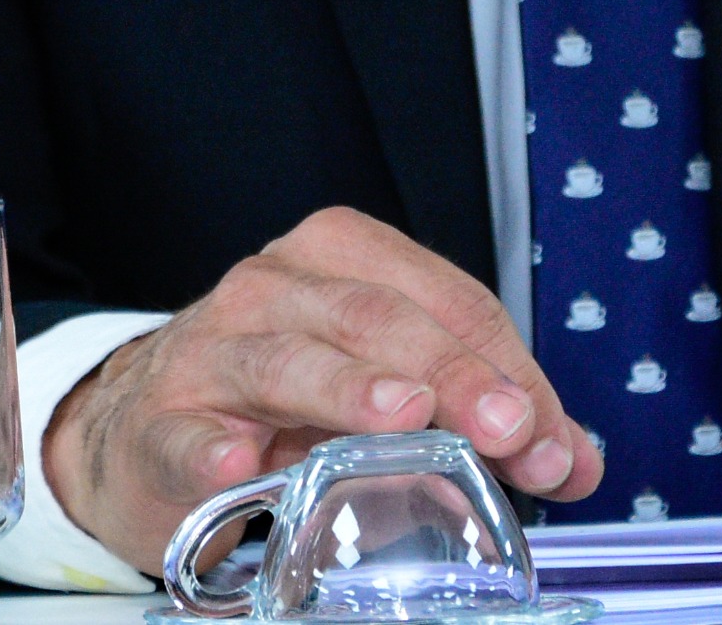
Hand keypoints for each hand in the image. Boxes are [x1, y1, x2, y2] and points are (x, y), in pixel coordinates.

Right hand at [42, 206, 603, 572]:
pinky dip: (213, 448)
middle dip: (454, 375)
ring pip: (287, 359)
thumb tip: (572, 458)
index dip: (507, 369)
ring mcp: (211, 351)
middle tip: (507, 430)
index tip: (549, 440)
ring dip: (350, 389)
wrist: (148, 427)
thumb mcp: (385, 390)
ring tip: (402, 416)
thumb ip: (479, 415)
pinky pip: (188, 434)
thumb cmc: (283, 398)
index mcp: (343, 257)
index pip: (446, 300)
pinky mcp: (160, 424)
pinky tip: (239, 463)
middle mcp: (276, 286)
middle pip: (377, 318)